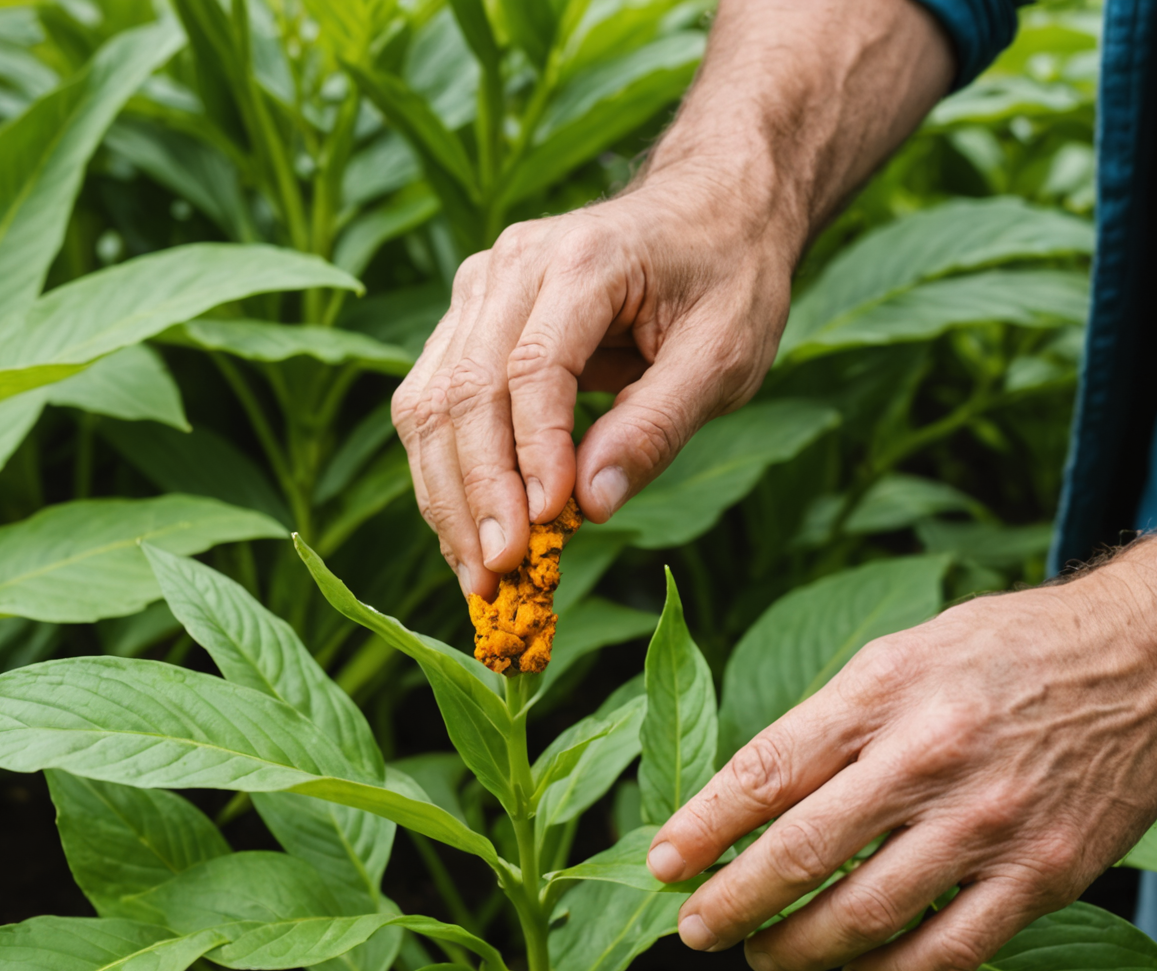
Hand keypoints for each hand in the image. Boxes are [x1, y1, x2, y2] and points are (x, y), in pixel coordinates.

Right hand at [391, 175, 799, 598]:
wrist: (712, 206)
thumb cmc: (728, 277)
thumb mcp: (726, 355)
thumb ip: (657, 426)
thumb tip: (590, 508)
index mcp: (585, 259)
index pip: (532, 366)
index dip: (533, 455)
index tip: (543, 532)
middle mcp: (513, 263)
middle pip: (463, 390)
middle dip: (476, 494)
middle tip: (498, 578)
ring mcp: (478, 287)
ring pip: (428, 403)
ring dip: (445, 496)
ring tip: (477, 576)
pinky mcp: (466, 317)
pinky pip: (431, 403)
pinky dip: (444, 475)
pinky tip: (469, 533)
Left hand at [644, 573, 1156, 970]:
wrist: (1149, 655)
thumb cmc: (1004, 651)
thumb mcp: (901, 652)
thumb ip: (829, 720)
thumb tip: (746, 797)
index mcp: (883, 692)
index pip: (766, 772)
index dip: (702, 828)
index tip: (660, 865)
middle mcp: (930, 757)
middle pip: (801, 852)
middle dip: (733, 903)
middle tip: (694, 931)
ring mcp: (989, 821)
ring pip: (866, 914)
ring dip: (800, 949)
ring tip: (766, 956)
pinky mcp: (1045, 873)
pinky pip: (950, 951)